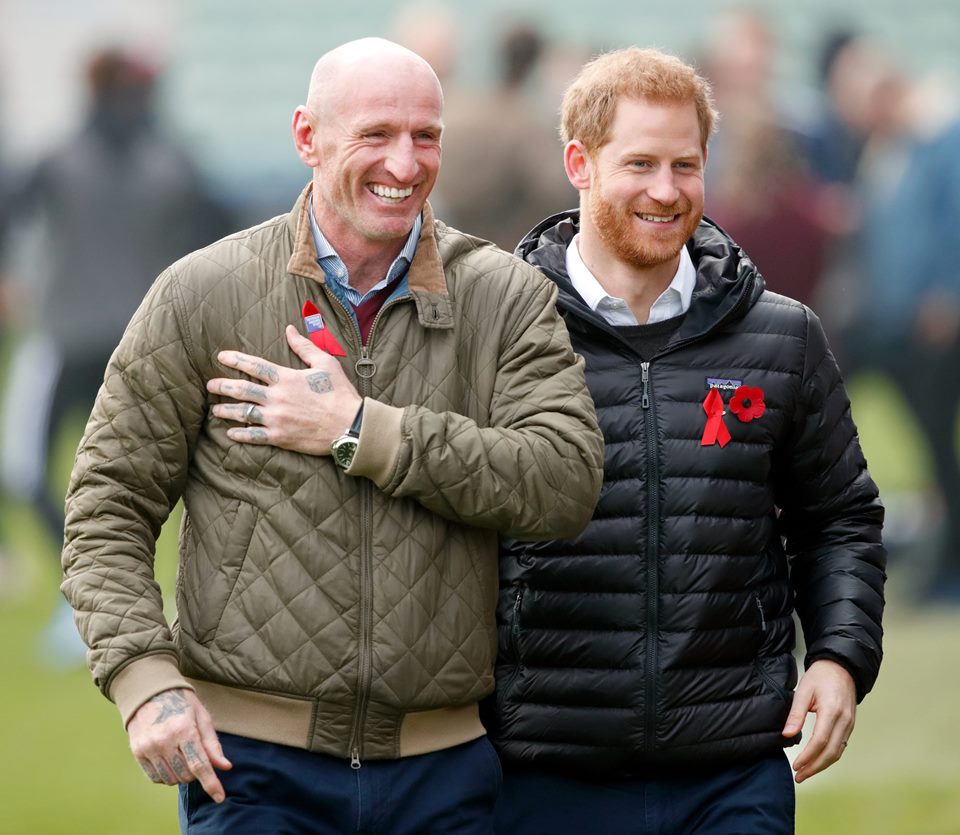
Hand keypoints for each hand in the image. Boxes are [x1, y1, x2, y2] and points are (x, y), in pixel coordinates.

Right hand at [128, 688, 231, 801]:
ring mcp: (148, 747)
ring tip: (181, 755)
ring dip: (181, 775)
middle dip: (196, 773)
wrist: (149, 691)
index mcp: (184, 729)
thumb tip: (225, 767)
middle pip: (186, 775)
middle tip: (195, 756)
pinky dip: (166, 775)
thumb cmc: (181, 703)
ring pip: (171, 779)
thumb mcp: (202, 717)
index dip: (211, 783)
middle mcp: (164, 740)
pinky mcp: (137, 752)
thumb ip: (212, 744)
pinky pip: (155, 778)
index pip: (200, 765)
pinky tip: (169, 760)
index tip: (220, 797)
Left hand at [207, 325, 361, 454]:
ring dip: (226, 411)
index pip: (254, 366)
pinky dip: (240, 434)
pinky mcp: (280, 437)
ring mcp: (276, 419)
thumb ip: (304, 347)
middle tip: (210, 386)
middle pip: (242, 390)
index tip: (221, 357)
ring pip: (243, 413)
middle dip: (222, 386)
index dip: (235, 360)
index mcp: (286, 378)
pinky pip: (254, 436)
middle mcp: (276, 398)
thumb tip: (290, 329)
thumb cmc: (340, 393)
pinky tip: (231, 433)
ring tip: (215, 410)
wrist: (349, 426)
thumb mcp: (326, 364)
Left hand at [782, 659, 855, 782]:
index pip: (820, 741)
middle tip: (799, 776)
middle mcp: (844, 721)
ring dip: (822, 765)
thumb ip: (796, 714)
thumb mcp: (803, 691)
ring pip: (838, 752)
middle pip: (831, 752)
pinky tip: (818, 761)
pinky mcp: (849, 725)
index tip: (796, 766)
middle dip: (815, 767)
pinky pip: (841, 745)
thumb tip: (787, 735)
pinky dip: (829, 757)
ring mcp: (849, 724)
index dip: (808, 757)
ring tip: (806, 773)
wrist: (841, 666)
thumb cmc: (821, 675)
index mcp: (832, 711)